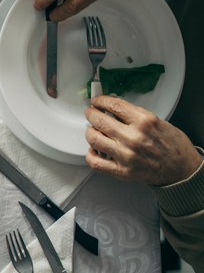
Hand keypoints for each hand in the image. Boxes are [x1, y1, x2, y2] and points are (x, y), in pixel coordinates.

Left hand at [84, 96, 201, 185]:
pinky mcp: (122, 171)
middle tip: (91, 113)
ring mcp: (126, 155)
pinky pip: (96, 162)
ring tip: (93, 130)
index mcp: (144, 122)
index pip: (114, 105)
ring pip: (94, 139)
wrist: (182, 169)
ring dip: (90, 132)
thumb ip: (135, 116)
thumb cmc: (173, 145)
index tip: (96, 101)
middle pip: (100, 120)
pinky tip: (95, 149)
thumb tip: (114, 110)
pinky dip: (91, 154)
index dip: (101, 101)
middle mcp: (133, 138)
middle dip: (91, 114)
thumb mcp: (158, 122)